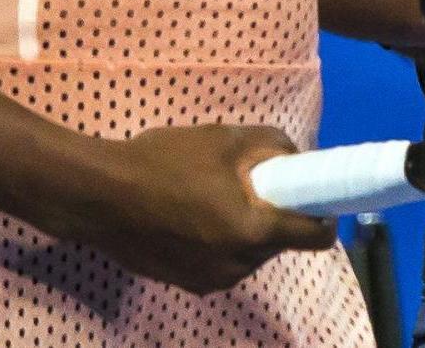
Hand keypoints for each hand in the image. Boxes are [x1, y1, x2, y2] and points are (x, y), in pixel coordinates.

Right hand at [71, 124, 336, 292]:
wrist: (100, 197)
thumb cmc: (165, 163)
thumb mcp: (225, 139)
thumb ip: (272, 145)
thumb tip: (293, 158)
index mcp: (254, 231)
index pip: (317, 237)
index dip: (323, 212)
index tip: (313, 194)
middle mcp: (239, 266)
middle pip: (280, 242)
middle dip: (272, 212)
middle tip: (246, 181)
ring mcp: (212, 281)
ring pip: (250, 252)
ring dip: (245, 227)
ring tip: (209, 194)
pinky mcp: (188, 284)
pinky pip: (223, 261)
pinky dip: (220, 240)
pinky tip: (189, 214)